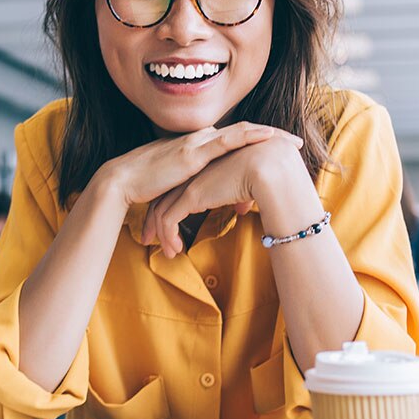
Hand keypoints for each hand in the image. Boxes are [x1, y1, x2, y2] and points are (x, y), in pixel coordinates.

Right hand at [101, 122, 301, 208]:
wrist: (122, 181)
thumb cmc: (145, 184)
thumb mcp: (177, 185)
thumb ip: (195, 187)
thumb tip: (209, 199)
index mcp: (197, 144)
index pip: (233, 138)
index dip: (258, 139)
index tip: (279, 144)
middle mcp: (200, 138)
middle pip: (243, 132)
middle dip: (271, 135)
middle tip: (294, 141)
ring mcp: (197, 143)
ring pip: (241, 132)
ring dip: (268, 135)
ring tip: (291, 140)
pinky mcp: (193, 153)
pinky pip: (227, 140)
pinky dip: (250, 137)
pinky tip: (268, 136)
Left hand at [144, 136, 308, 257]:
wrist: (270, 166)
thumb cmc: (268, 173)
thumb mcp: (250, 186)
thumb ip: (240, 196)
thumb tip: (241, 207)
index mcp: (204, 169)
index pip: (177, 188)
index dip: (169, 206)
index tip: (166, 225)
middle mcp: (193, 173)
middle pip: (162, 198)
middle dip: (153, 221)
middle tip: (149, 239)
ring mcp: (190, 183)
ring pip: (161, 211)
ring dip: (161, 235)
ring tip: (167, 252)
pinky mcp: (191, 195)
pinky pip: (169, 221)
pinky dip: (168, 237)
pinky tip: (175, 251)